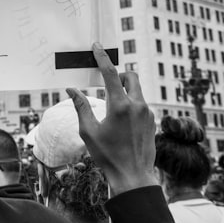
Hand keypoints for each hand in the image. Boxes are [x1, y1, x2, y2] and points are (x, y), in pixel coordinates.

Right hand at [67, 43, 157, 195]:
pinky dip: (131, 104)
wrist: (133, 176)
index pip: (110, 73)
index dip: (102, 57)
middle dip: (119, 74)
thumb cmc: (108, 155)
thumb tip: (72, 89)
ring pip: (137, 90)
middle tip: (107, 84)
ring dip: (125, 90)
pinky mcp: (152, 122)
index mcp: (119, 106)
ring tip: (112, 107)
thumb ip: (81, 107)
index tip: (97, 46)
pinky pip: (141, 104)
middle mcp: (136, 106)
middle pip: (130, 76)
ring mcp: (147, 113)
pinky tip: (122, 121)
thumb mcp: (88, 131)